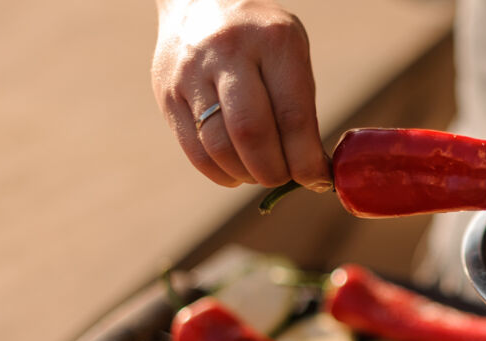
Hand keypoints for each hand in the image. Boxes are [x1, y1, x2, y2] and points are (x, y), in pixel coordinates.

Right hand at [151, 0, 331, 189]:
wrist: (202, 1)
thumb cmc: (261, 38)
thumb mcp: (291, 52)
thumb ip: (301, 107)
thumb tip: (313, 171)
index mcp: (273, 40)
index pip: (293, 115)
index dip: (307, 160)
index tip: (318, 179)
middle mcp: (228, 53)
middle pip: (251, 134)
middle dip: (274, 171)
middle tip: (285, 178)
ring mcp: (191, 73)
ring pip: (219, 148)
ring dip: (247, 175)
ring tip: (262, 172)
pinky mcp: (167, 94)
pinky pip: (195, 151)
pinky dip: (221, 172)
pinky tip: (237, 171)